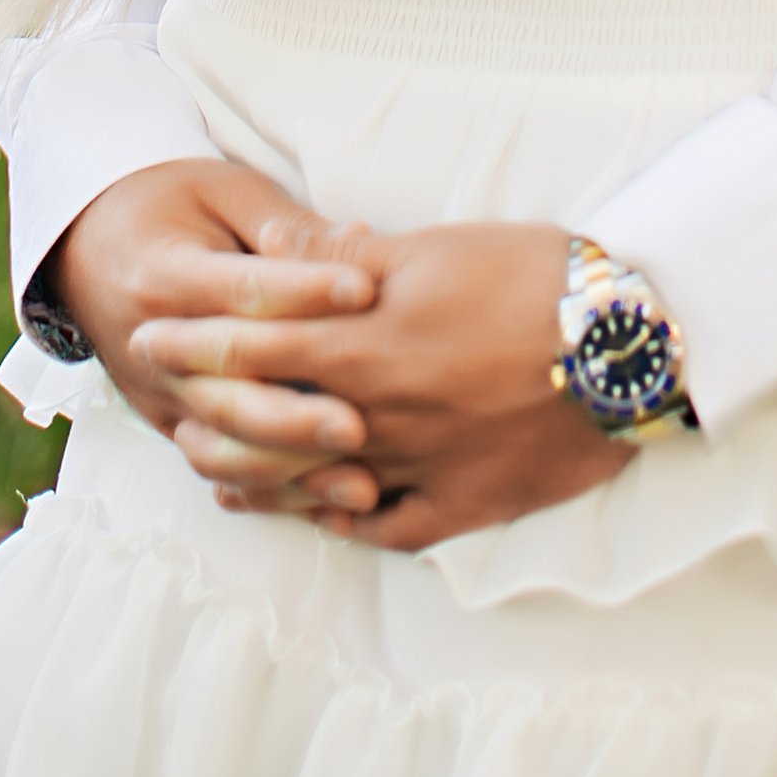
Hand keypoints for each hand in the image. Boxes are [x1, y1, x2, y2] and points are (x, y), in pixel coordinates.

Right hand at [47, 159, 384, 500]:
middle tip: (360, 425)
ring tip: (361, 483)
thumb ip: (282, 222)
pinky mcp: (168, 421)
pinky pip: (216, 466)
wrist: (87, 242)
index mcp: (164, 274)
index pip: (239, 290)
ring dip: (290, 470)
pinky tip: (326, 502)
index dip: (304, 291)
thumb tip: (357, 239)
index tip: (366, 290)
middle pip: (226, 391)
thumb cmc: (169, 205)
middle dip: (295, 416)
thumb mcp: (220, 189)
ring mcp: (157, 393)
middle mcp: (153, 345)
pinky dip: (269, 490)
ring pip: (221, 446)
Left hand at [136, 217, 624, 547]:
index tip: (147, 338)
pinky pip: (388, 528)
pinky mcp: (466, 503)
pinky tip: (319, 515)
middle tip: (164, 409)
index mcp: (366, 343)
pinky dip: (344, 523)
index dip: (194, 342)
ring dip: (257, 480)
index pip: (254, 346)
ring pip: (314, 487)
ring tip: (214, 474)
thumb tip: (288, 250)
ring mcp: (419, 467)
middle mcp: (379, 415)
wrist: (629, 339)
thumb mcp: (438, 248)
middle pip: (267, 426)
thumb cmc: (535, 275)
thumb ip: (352, 258)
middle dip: (206, 415)